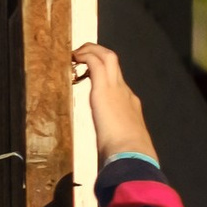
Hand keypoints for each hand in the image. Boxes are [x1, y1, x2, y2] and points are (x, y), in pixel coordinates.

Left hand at [72, 40, 154, 165]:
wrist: (131, 152)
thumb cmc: (127, 153)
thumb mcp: (122, 143)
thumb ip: (115, 143)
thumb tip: (109, 156)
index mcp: (130, 104)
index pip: (118, 82)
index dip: (105, 75)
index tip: (91, 75)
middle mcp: (125, 91)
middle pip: (114, 63)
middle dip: (99, 54)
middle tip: (82, 54)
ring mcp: (115, 89)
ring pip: (108, 57)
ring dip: (92, 50)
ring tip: (76, 52)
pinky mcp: (103, 90)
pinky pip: (96, 64)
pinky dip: (86, 56)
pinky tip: (74, 57)